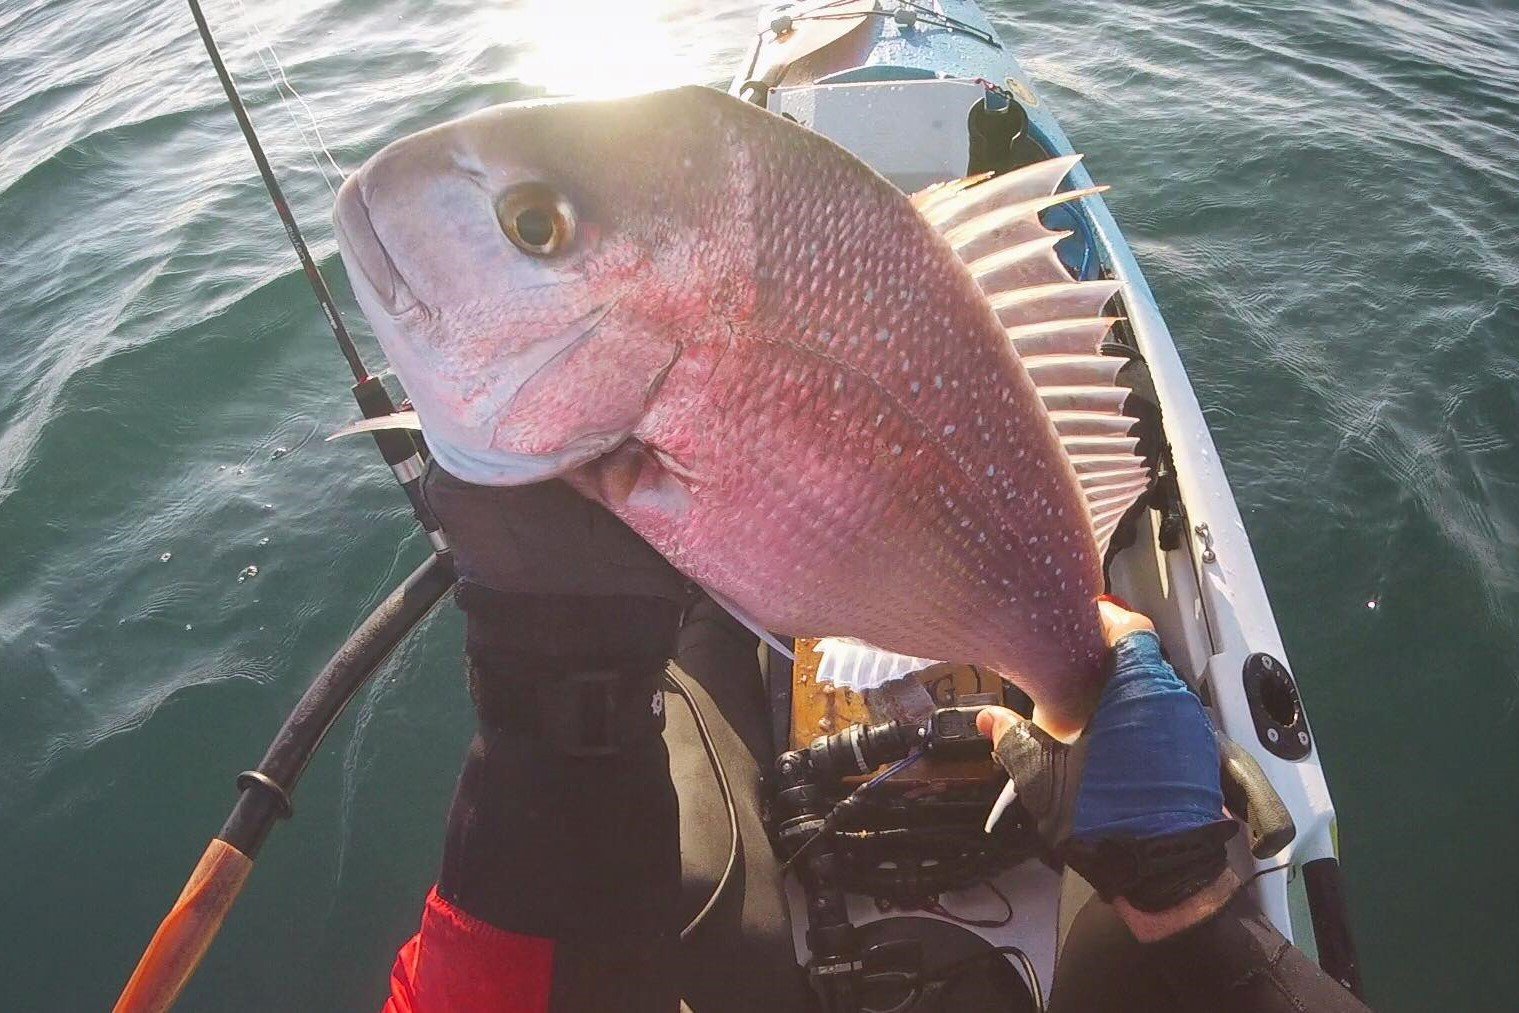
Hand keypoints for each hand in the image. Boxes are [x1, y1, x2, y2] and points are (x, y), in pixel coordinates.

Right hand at [977, 602, 1237, 938]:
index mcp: (1138, 690)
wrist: (1167, 881)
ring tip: (1086, 704)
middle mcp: (1172, 701)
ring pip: (1155, 686)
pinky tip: (1112, 738)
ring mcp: (1190, 729)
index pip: (1131, 625)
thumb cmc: (1107, 822)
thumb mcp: (1043, 781)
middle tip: (1069, 666)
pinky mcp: (1198, 756)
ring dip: (1124, 688)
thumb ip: (1014, 740)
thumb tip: (989, 720)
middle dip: (1105, 657)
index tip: (1077, 622)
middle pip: (1142, 655)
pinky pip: (1167, 716)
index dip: (1103, 617)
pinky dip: (1141, 714)